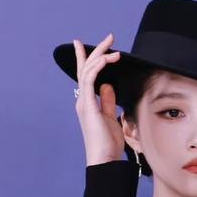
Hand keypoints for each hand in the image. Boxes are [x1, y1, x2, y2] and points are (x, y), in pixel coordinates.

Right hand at [71, 34, 126, 165]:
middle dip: (95, 50)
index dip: (88, 58)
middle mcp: (83, 100)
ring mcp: (84, 102)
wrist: (104, 159)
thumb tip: (108, 85)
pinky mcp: (88, 105)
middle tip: (109, 37)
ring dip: (100, 55)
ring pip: (88, 70)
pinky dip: (98, 66)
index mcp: (88, 102)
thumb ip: (108, 101)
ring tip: (113, 45)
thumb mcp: (111, 118)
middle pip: (86, 68)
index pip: (87, 76)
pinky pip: (90, 79)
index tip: (91, 44)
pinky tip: (108, 59)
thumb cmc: (108, 143)